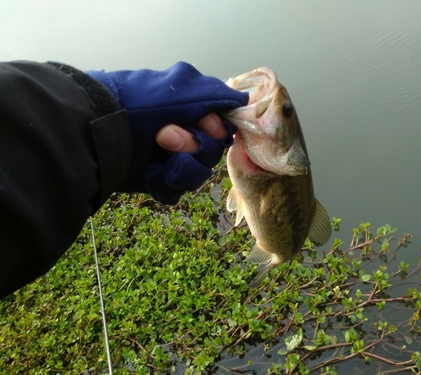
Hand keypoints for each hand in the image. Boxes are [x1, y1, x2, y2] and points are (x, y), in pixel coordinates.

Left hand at [86, 62, 247, 203]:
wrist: (96, 131)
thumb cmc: (140, 104)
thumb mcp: (183, 88)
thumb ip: (217, 94)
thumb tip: (242, 101)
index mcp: (188, 110)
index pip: (220, 128)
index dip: (216, 131)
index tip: (204, 124)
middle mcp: (181, 133)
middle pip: (211, 154)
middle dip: (194, 148)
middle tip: (164, 137)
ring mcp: (167, 158)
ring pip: (196, 176)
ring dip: (180, 169)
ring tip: (157, 161)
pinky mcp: (154, 179)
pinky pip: (175, 192)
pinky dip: (164, 185)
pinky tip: (149, 174)